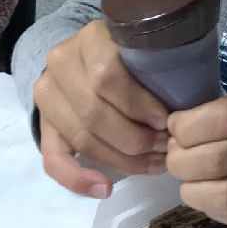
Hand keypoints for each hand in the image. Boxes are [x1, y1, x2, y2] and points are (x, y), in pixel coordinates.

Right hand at [33, 20, 169, 198]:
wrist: (85, 58)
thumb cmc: (131, 56)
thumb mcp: (142, 48)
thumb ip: (156, 66)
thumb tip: (184, 109)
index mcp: (89, 38)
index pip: (108, 76)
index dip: (139, 104)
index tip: (167, 121)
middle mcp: (61, 63)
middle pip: (95, 112)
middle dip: (136, 137)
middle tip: (166, 147)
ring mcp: (47, 95)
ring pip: (82, 138)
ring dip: (122, 160)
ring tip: (154, 165)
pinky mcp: (43, 124)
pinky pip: (53, 160)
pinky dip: (78, 180)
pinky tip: (105, 189)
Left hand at [166, 84, 226, 227]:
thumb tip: (180, 133)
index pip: (217, 117)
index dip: (183, 129)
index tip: (175, 131)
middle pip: (214, 159)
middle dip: (179, 163)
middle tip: (175, 161)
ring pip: (222, 195)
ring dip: (191, 192)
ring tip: (190, 184)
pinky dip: (213, 208)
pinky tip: (213, 199)